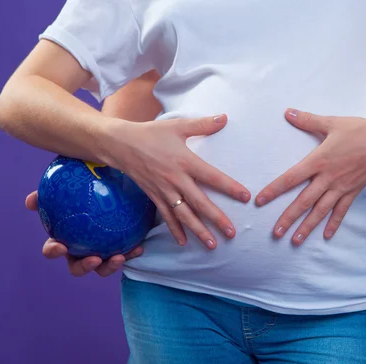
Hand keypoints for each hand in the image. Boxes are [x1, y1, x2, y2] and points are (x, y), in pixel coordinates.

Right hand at [26, 191, 142, 276]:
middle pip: (77, 267)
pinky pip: (125, 255)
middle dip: (84, 267)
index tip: (61, 246)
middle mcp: (81, 250)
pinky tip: (139, 246)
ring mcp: (101, 253)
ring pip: (103, 268)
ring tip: (119, 256)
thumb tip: (30, 201)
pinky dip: (131, 253)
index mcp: (64, 238)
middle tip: (94, 258)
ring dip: (109, 265)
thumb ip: (50, 192)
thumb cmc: (85, 189)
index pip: (53, 249)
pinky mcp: (121, 251)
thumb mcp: (68, 186)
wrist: (113, 189)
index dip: (53, 251)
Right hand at [106, 115, 250, 247]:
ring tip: (212, 245)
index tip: (246, 197)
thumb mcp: (177, 126)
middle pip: (200, 203)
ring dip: (198, 231)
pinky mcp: (154, 197)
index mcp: (185, 161)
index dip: (229, 187)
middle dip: (216, 219)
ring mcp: (164, 191)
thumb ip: (202, 125)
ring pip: (184, 215)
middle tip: (232, 233)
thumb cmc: (150, 133)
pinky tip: (183, 242)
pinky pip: (166, 216)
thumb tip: (225, 118)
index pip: (212, 177)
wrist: (119, 144)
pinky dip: (175, 230)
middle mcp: (176, 180)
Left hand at [256, 109, 365, 244]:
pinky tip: (325, 236)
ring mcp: (341, 187)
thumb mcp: (331, 122)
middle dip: (289, 218)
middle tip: (276, 233)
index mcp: (319, 161)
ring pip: (321, 211)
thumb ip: (308, 120)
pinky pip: (341, 211)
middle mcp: (328, 178)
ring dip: (307, 227)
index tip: (260, 201)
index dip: (274, 190)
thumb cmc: (359, 129)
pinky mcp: (353, 191)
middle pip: (304, 201)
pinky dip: (333, 224)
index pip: (291, 178)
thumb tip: (287, 112)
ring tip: (295, 241)